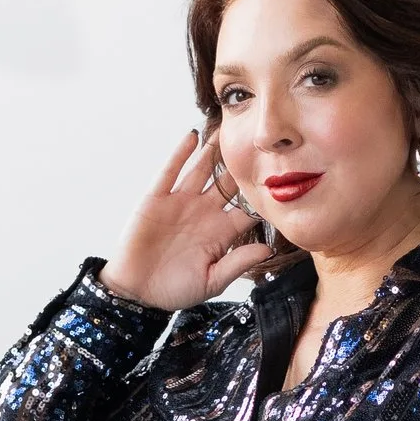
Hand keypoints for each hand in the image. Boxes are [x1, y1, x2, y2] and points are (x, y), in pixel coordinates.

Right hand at [101, 131, 280, 310]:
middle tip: (258, 141)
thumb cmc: (176, 290)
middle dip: (242, 164)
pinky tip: (193, 137)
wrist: (139, 293)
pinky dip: (181, 154)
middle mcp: (205, 212)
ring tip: (227, 127)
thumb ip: (239, 262)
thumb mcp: (213, 280)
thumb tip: (268, 248)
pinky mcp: (158, 199)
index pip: (247, 208)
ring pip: (202, 170)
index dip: (262, 194)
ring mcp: (181, 203)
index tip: (280, 175)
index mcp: (222, 232)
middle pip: (228, 182)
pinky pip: (171, 171)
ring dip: (213, 150)